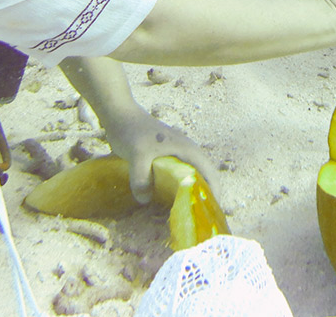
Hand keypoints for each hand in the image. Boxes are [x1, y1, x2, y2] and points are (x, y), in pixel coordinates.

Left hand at [58, 57, 215, 203]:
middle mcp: (186, 153)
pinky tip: (170, 202)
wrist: (120, 116)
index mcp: (187, 150)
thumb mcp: (137, 155)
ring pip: (192, 177)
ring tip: (188, 214)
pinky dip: (179, 190)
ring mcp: (177, 155)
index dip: (214, 192)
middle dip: (205, 197)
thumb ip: (141, 178)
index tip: (212, 213)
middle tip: (199, 218)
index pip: (210, 173)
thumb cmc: (133, 132)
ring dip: (193, 194)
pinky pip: (178, 177)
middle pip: (204, 177)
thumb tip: (144, 200)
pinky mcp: (166, 159)